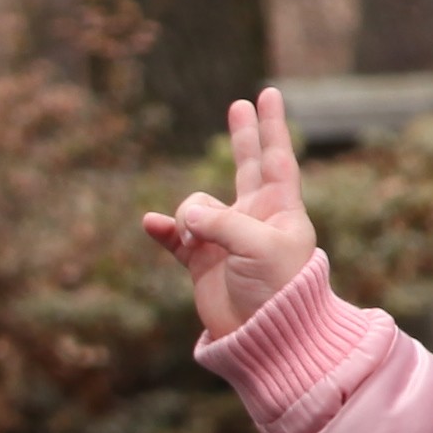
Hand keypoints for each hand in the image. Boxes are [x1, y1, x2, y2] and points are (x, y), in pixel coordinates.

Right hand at [139, 87, 321, 336]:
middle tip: (238, 104)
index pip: (276, 158)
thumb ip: (221, 222)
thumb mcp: (257, 249)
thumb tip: (181, 214)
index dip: (271, 126)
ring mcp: (226, 238)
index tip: (268, 93)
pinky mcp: (201, 261)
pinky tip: (152, 226)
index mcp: (280, 211)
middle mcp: (254, 219)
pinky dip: (163, 230)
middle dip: (243, 137)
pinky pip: (175, 236)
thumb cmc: (277, 291)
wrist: (264, 339)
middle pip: (246, 166)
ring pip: (197, 205)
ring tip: (194, 237)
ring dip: (189, 214)